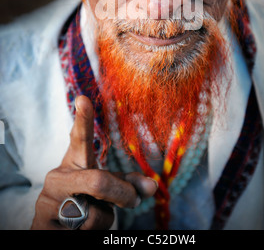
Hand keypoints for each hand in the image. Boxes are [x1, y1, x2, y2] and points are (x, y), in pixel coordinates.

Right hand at [31, 95, 157, 229]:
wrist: (57, 231)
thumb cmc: (85, 204)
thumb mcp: (107, 190)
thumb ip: (127, 185)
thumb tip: (152, 186)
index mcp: (75, 162)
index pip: (79, 138)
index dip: (82, 119)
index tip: (83, 99)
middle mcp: (58, 176)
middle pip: (98, 181)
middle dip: (121, 194)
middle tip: (134, 201)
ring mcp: (48, 199)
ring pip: (94, 213)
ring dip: (105, 220)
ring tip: (90, 217)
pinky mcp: (44, 222)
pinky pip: (84, 230)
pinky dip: (93, 232)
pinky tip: (77, 230)